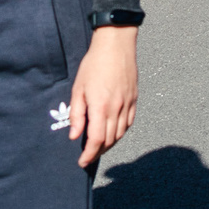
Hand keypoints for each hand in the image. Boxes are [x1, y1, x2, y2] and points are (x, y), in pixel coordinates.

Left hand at [67, 25, 138, 168]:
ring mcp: (127, 104)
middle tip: (88, 156)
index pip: (96, 140)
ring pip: (120, 134)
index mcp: (101, 107)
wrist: (116, 45)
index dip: (89, 154)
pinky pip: (128, 123)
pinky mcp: (134, 99)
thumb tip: (74, 136)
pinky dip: (120, 133)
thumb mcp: (78, 89)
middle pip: (109, 140)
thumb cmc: (94, 65)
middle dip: (98, 152)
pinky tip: (113, 133)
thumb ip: (77, 114)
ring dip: (109, 145)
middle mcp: (117, 108)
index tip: (82, 162)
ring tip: (98, 147)